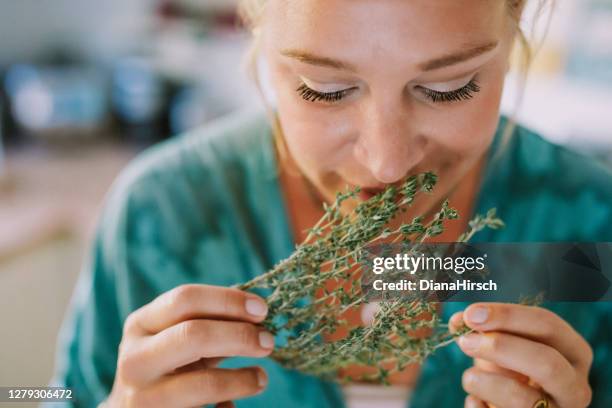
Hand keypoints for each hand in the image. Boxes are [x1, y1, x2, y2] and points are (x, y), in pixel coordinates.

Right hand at [104, 284, 274, 407]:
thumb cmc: (169, 365)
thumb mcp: (178, 337)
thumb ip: (211, 321)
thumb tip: (258, 313)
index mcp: (140, 325)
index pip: (185, 299)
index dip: (229, 301)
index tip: (262, 310)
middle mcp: (135, 360)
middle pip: (194, 335)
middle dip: (239, 336)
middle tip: (268, 342)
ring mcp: (143, 398)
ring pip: (205, 385)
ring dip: (243, 379)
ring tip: (261, 378)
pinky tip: (231, 404)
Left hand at [450, 303, 592, 407]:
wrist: (508, 406)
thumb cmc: (509, 369)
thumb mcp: (502, 345)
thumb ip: (484, 328)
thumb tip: (460, 321)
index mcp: (574, 352)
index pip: (548, 325)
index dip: (507, 316)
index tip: (472, 314)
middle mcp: (575, 387)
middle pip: (547, 363)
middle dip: (500, 348)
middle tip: (465, 342)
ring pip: (522, 398)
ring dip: (484, 382)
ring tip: (470, 378)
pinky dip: (478, 405)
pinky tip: (477, 401)